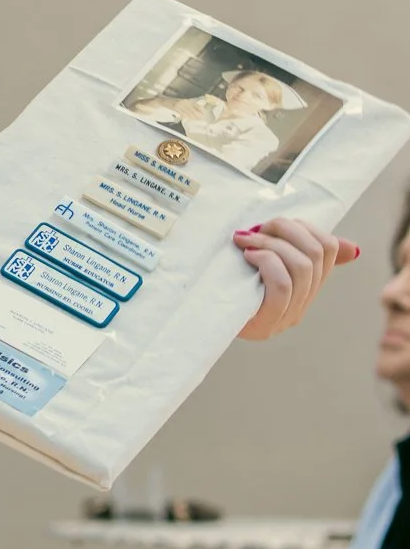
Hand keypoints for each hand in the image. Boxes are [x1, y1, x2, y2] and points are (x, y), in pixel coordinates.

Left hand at [235, 218, 358, 340]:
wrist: (197, 318)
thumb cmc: (226, 283)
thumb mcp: (260, 261)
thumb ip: (292, 249)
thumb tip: (352, 247)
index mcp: (306, 286)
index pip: (329, 248)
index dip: (305, 226)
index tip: (275, 224)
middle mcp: (302, 303)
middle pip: (316, 253)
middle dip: (285, 230)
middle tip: (256, 229)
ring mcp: (286, 316)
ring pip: (302, 267)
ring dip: (271, 244)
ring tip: (245, 241)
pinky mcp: (267, 324)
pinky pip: (282, 286)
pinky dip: (266, 262)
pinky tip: (247, 257)